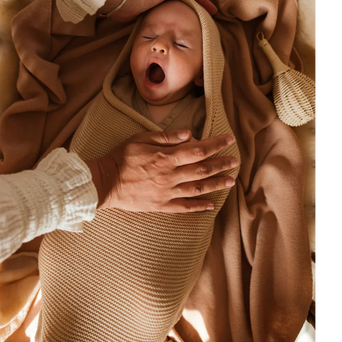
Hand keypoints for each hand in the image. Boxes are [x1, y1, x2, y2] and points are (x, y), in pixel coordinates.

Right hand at [86, 129, 237, 212]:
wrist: (105, 182)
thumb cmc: (121, 157)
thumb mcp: (141, 138)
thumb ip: (166, 137)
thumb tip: (190, 134)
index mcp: (167, 157)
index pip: (199, 150)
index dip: (217, 144)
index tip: (229, 139)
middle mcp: (171, 176)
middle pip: (203, 170)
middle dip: (222, 164)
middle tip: (236, 161)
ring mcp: (167, 193)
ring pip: (198, 189)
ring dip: (216, 184)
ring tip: (230, 181)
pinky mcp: (161, 206)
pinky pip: (184, 207)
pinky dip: (199, 207)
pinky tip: (211, 205)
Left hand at [100, 0, 217, 21]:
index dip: (203, 1)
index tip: (213, 12)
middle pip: (185, 2)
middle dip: (195, 11)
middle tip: (205, 23)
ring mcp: (157, 4)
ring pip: (176, 11)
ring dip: (184, 18)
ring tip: (194, 29)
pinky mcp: (149, 14)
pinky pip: (165, 19)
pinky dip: (172, 24)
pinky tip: (177, 31)